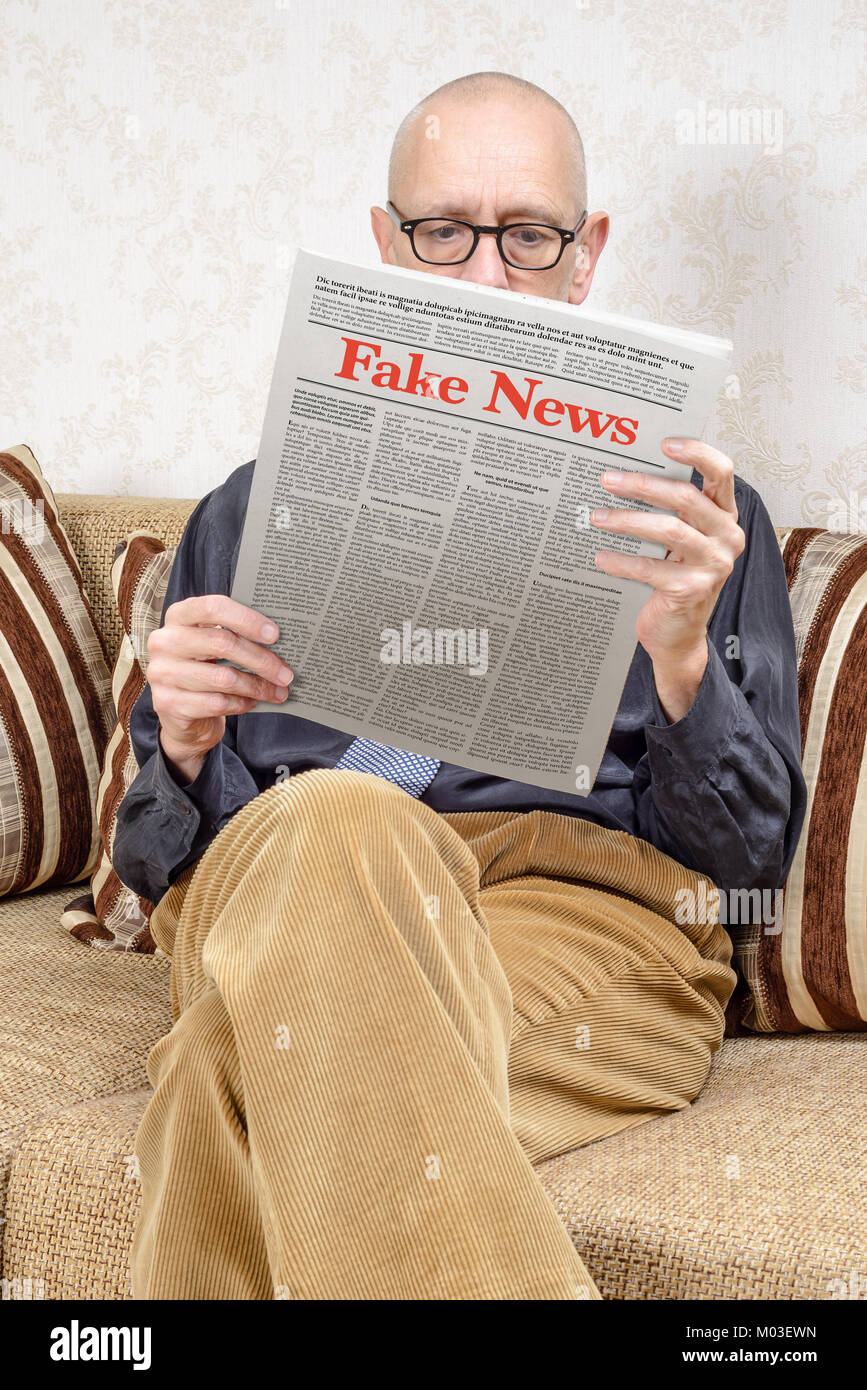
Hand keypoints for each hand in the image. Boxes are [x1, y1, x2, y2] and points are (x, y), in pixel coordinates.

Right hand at [146, 595, 292, 783]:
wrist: (179, 712)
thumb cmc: (204, 669)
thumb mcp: (213, 645)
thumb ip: (235, 634)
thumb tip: (280, 638)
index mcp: (178, 616)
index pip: (213, 607)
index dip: (247, 619)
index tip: (275, 634)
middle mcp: (164, 641)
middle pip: (223, 643)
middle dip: (262, 660)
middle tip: (286, 674)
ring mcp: (162, 673)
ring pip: (224, 678)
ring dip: (257, 687)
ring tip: (278, 692)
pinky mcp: (167, 703)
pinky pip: (217, 703)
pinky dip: (242, 704)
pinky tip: (252, 702)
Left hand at [591, 438, 744, 721]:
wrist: (678, 634)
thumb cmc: (676, 576)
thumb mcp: (680, 539)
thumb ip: (672, 509)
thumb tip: (625, 472)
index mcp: (725, 516)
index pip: (722, 472)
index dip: (696, 452)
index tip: (664, 443)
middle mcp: (727, 537)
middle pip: (686, 498)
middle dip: (641, 485)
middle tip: (607, 479)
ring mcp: (713, 565)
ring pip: (668, 529)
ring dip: (626, 520)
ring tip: (596, 516)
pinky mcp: (691, 591)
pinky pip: (650, 568)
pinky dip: (621, 561)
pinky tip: (600, 557)